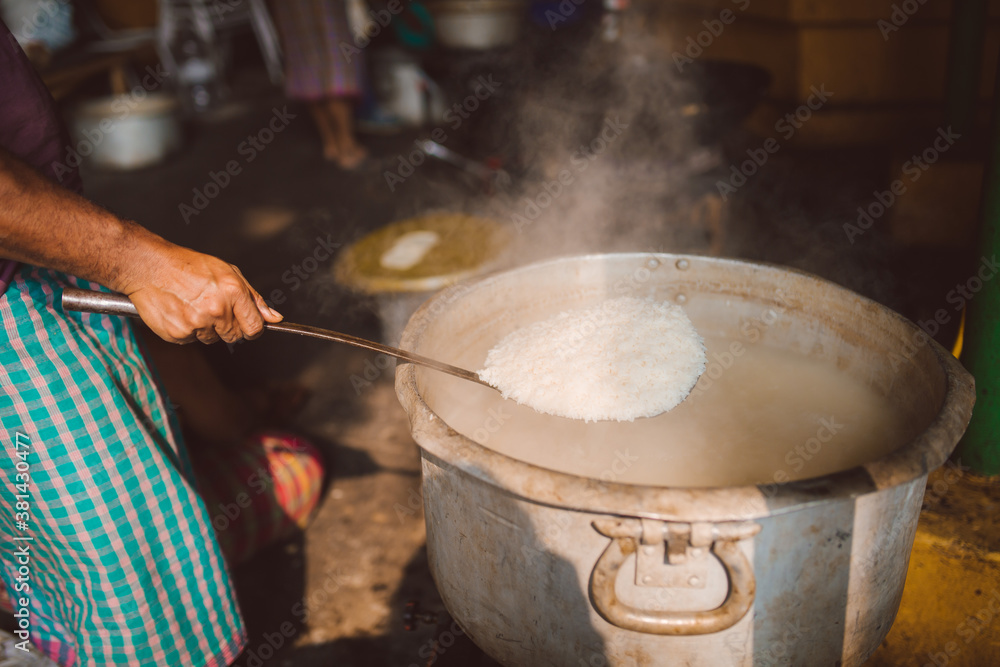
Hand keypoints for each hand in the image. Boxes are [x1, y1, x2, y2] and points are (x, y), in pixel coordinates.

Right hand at [115, 241, 281, 344]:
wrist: (149, 267)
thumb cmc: (188, 265)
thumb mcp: (228, 272)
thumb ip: (253, 298)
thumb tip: (274, 318)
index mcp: (233, 292)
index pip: (255, 327)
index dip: (252, 328)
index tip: (247, 325)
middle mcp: (217, 310)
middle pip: (235, 336)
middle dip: (228, 326)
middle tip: (212, 308)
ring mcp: (197, 324)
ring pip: (212, 339)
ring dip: (207, 328)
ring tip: (193, 305)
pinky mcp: (179, 334)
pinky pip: (192, 340)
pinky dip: (188, 330)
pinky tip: (181, 311)